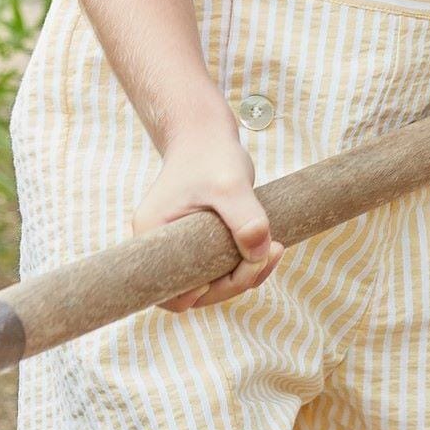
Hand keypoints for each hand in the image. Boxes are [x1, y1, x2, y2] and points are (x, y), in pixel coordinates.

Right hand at [132, 110, 282, 308]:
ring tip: (275, 248)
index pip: (171, 294)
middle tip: (269, 254)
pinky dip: (246, 264)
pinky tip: (271, 248)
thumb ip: (245, 218)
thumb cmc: (211, 155)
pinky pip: (221, 267)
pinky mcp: (198, 243)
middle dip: (235, 281)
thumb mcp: (230, 184)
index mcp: (153, 237)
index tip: (233, 268)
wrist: (206, 135)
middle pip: (197, 291)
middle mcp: (161, 247)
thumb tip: (260, 254)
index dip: (204, 292)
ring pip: (213, 281)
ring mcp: (180, 246)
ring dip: (247, 273)